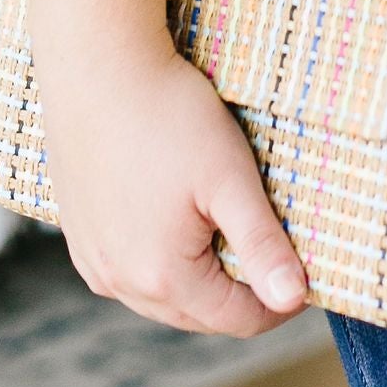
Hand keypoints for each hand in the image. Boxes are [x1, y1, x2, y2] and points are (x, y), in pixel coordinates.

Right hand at [39, 39, 308, 337]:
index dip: (280, 302)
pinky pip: (130, 269)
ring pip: (162, 294)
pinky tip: (177, 219)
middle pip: (198, 312)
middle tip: (274, 250)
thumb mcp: (230, 178)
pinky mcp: (79, 236)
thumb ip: (263, 245)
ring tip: (228, 229)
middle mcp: (118, 283)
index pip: (237, 319)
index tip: (307, 274)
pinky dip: (161, 258)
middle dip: (240, 291)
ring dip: (200, 276)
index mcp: (161, 277)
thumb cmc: (168, 115)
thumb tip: (295, 298)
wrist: (97, 67)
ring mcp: (92, 261)